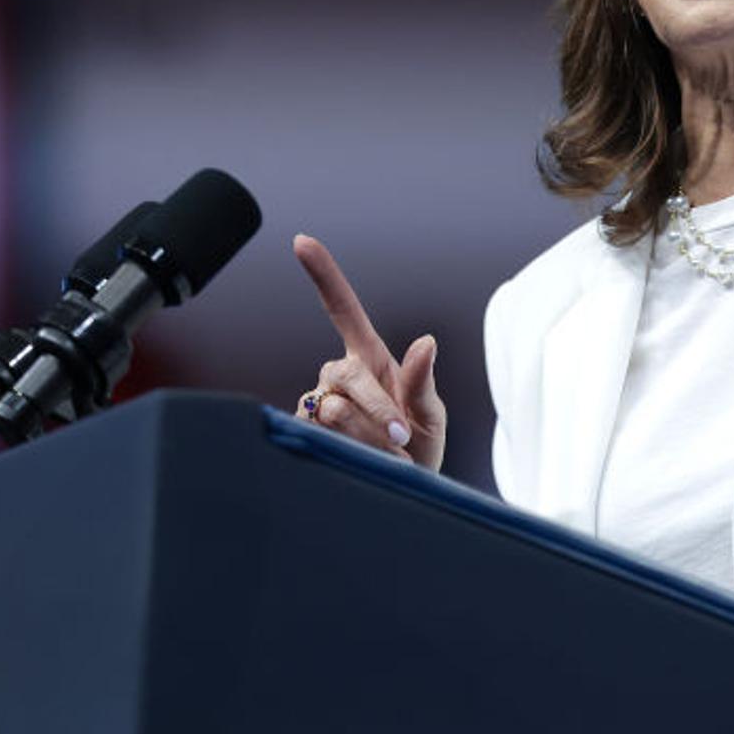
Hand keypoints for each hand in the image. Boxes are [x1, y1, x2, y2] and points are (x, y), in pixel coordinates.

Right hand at [292, 233, 446, 470]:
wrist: (400, 491)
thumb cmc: (418, 449)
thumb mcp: (431, 416)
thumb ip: (424, 383)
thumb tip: (427, 342)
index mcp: (371, 359)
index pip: (342, 309)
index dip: (322, 274)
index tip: (302, 241)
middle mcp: (339, 375)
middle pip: (346, 374)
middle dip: (379, 409)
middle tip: (403, 439)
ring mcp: (319, 402)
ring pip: (334, 409)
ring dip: (368, 435)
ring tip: (386, 453)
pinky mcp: (305, 431)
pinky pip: (321, 434)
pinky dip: (352, 450)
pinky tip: (361, 459)